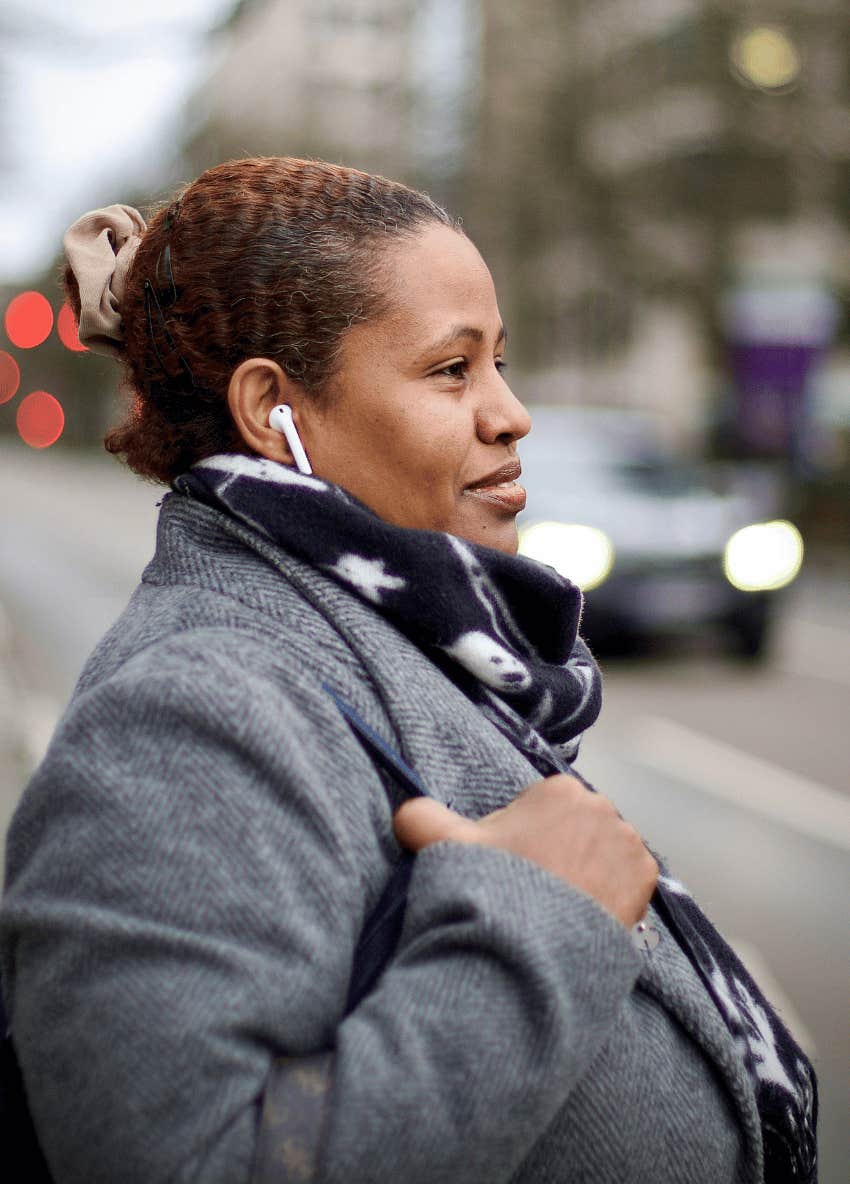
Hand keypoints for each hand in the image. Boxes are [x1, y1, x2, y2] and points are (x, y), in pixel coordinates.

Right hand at [393, 775, 657, 928]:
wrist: (529, 947)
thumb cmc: (489, 888)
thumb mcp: (443, 844)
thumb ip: (420, 816)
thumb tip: (406, 811)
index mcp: (557, 789)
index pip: (543, 808)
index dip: (524, 839)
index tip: (512, 866)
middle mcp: (601, 806)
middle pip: (577, 828)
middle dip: (560, 852)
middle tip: (534, 890)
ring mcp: (628, 843)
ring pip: (604, 853)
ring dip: (588, 872)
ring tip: (559, 906)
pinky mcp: (646, 878)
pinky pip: (629, 880)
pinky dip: (613, 895)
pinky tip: (586, 913)